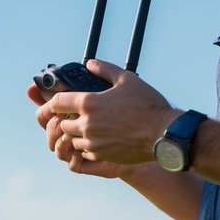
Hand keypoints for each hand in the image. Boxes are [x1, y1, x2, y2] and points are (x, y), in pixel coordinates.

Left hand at [46, 59, 178, 167]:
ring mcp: (93, 142)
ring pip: (72, 140)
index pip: (57, 102)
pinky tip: (101, 139)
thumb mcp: (127, 79)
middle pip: (62, 123)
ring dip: (77, 134)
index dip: (57, 102)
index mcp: (89, 103)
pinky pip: (84, 152)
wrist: (163, 134)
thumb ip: (105, 69)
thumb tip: (90, 63)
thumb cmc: (147, 105)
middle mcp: (87, 124)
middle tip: (81, 115)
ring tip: (93, 127)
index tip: (63, 102)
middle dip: (68, 119)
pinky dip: (88, 146)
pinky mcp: (101, 156)